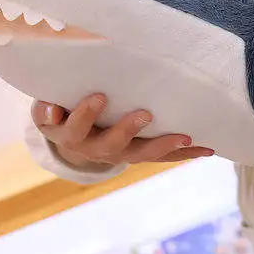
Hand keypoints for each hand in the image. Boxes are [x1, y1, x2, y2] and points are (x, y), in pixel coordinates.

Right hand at [32, 94, 214, 170]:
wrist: (71, 138)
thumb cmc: (59, 112)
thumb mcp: (46, 108)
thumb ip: (46, 108)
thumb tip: (51, 106)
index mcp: (70, 136)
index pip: (76, 129)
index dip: (85, 114)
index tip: (99, 96)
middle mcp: (95, 149)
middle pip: (111, 146)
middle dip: (128, 130)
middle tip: (145, 114)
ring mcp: (120, 154)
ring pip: (142, 155)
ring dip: (164, 146)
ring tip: (186, 137)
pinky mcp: (139, 154)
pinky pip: (162, 156)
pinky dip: (184, 154)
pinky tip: (207, 149)